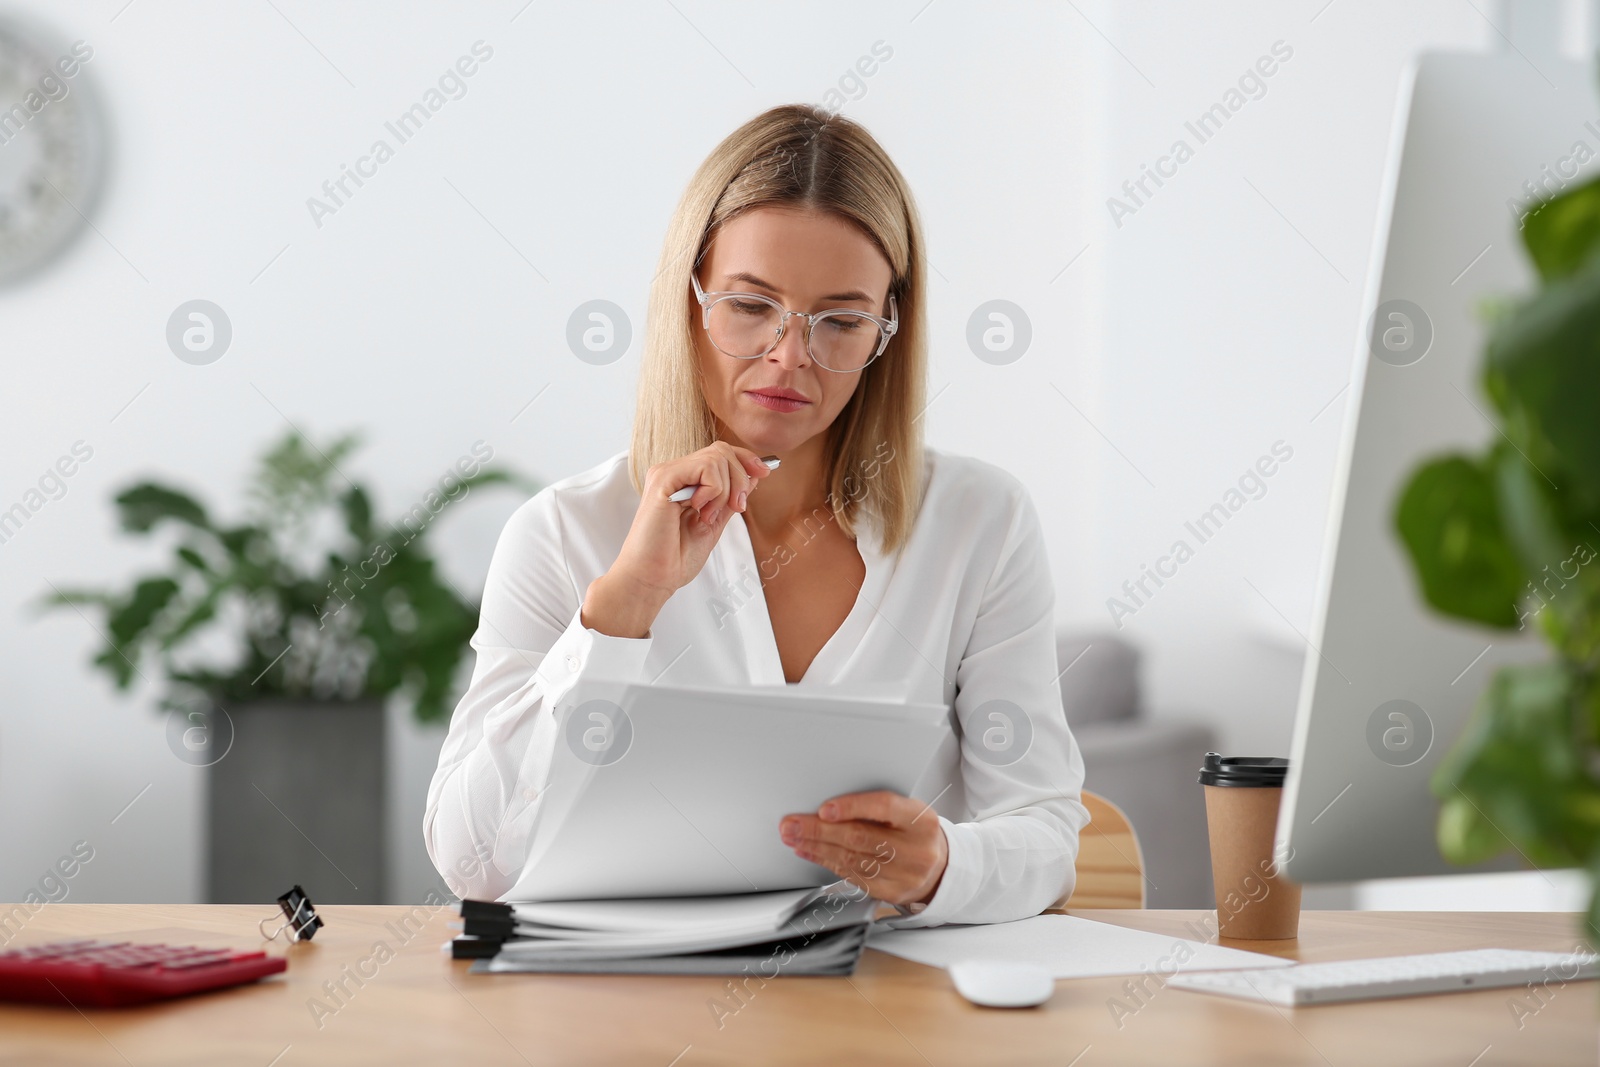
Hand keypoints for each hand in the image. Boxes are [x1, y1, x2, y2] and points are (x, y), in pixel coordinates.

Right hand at [582, 442, 774, 637]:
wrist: (654, 577)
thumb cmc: (676, 557)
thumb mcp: (715, 522)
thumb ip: (730, 497)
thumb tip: (754, 474)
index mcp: (685, 480)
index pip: (720, 452)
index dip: (746, 459)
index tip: (764, 473)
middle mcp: (674, 472)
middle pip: (722, 450)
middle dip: (741, 479)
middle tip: (735, 508)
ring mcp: (667, 473)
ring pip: (717, 457)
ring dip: (725, 491)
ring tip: (707, 516)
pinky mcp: (663, 479)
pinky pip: (706, 468)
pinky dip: (714, 491)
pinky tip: (698, 510)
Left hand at [779, 791, 947, 906]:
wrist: (941, 867)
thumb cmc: (916, 832)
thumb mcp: (908, 812)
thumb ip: (875, 807)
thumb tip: (827, 807)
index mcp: (921, 820)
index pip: (884, 808)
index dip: (852, 808)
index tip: (824, 809)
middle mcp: (915, 849)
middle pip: (860, 838)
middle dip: (819, 830)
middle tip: (792, 824)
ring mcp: (903, 875)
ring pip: (851, 859)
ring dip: (816, 847)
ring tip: (794, 836)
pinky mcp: (890, 893)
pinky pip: (852, 876)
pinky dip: (826, 862)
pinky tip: (810, 852)